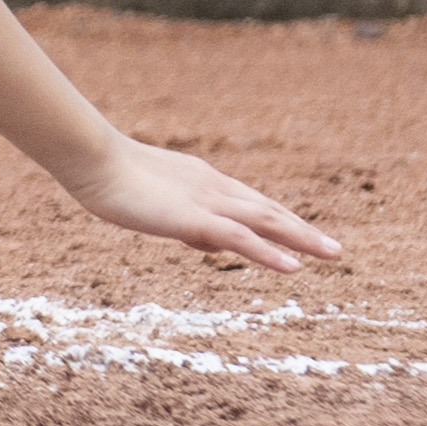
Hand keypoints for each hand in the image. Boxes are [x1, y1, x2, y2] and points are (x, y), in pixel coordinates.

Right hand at [55, 134, 342, 275]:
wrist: (92, 159)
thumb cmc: (108, 176)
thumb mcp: (153, 201)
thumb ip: (182, 218)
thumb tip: (205, 240)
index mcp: (203, 181)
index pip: (251, 204)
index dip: (280, 220)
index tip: (303, 235)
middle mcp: (214, 188)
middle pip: (268, 211)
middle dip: (303, 230)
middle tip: (334, 249)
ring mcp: (207, 202)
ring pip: (266, 221)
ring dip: (302, 238)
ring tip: (332, 254)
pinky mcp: (195, 218)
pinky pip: (242, 238)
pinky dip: (270, 252)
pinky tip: (294, 266)